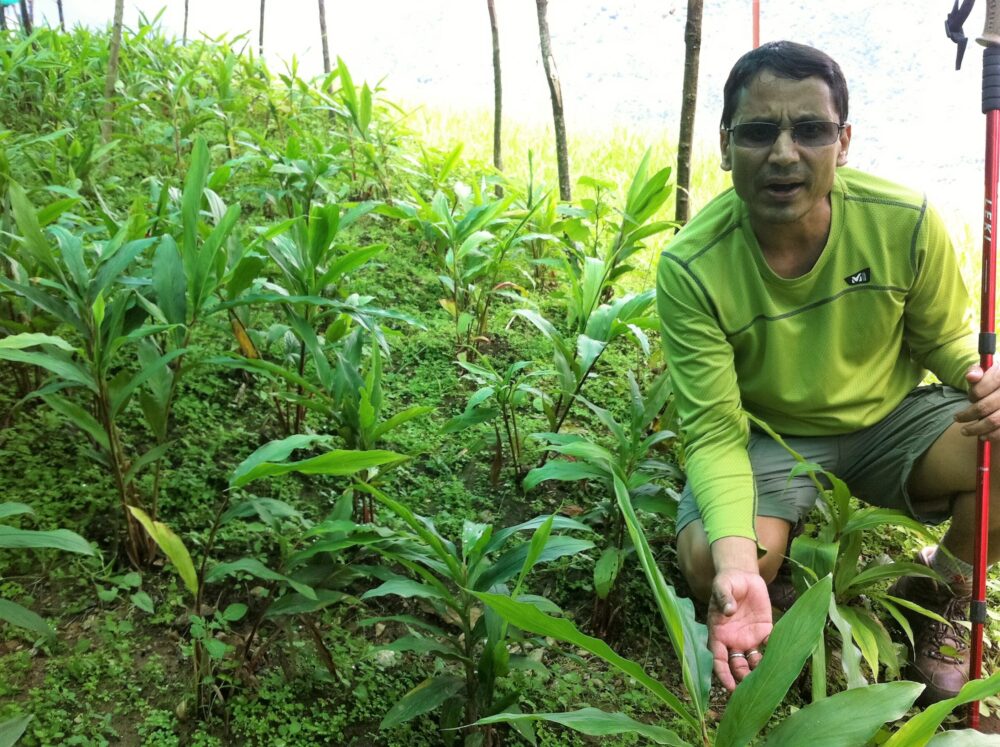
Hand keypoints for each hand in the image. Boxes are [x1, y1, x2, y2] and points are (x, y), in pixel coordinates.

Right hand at [707, 568, 771, 691]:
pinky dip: (774, 654)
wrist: (743, 576)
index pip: (718, 658)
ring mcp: (749, 638)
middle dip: (742, 678)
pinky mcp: (764, 632)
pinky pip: (769, 647)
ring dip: (758, 671)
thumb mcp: (723, 585)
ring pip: (752, 661)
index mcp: (719, 633)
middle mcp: (733, 640)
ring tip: (767, 678)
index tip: (729, 686)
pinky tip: (779, 658)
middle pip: (736, 665)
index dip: (722, 673)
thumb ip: (724, 597)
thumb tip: (728, 610)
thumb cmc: (727, 582)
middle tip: (752, 688)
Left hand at [955, 364, 999, 440]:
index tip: (969, 399)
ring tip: (965, 431)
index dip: (973, 395)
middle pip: (985, 407)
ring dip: (976, 429)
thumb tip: (971, 377)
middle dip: (967, 415)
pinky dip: (992, 436)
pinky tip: (982, 436)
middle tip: (957, 418)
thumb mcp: (986, 371)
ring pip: (993, 421)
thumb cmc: (993, 380)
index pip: (982, 389)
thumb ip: (976, 371)